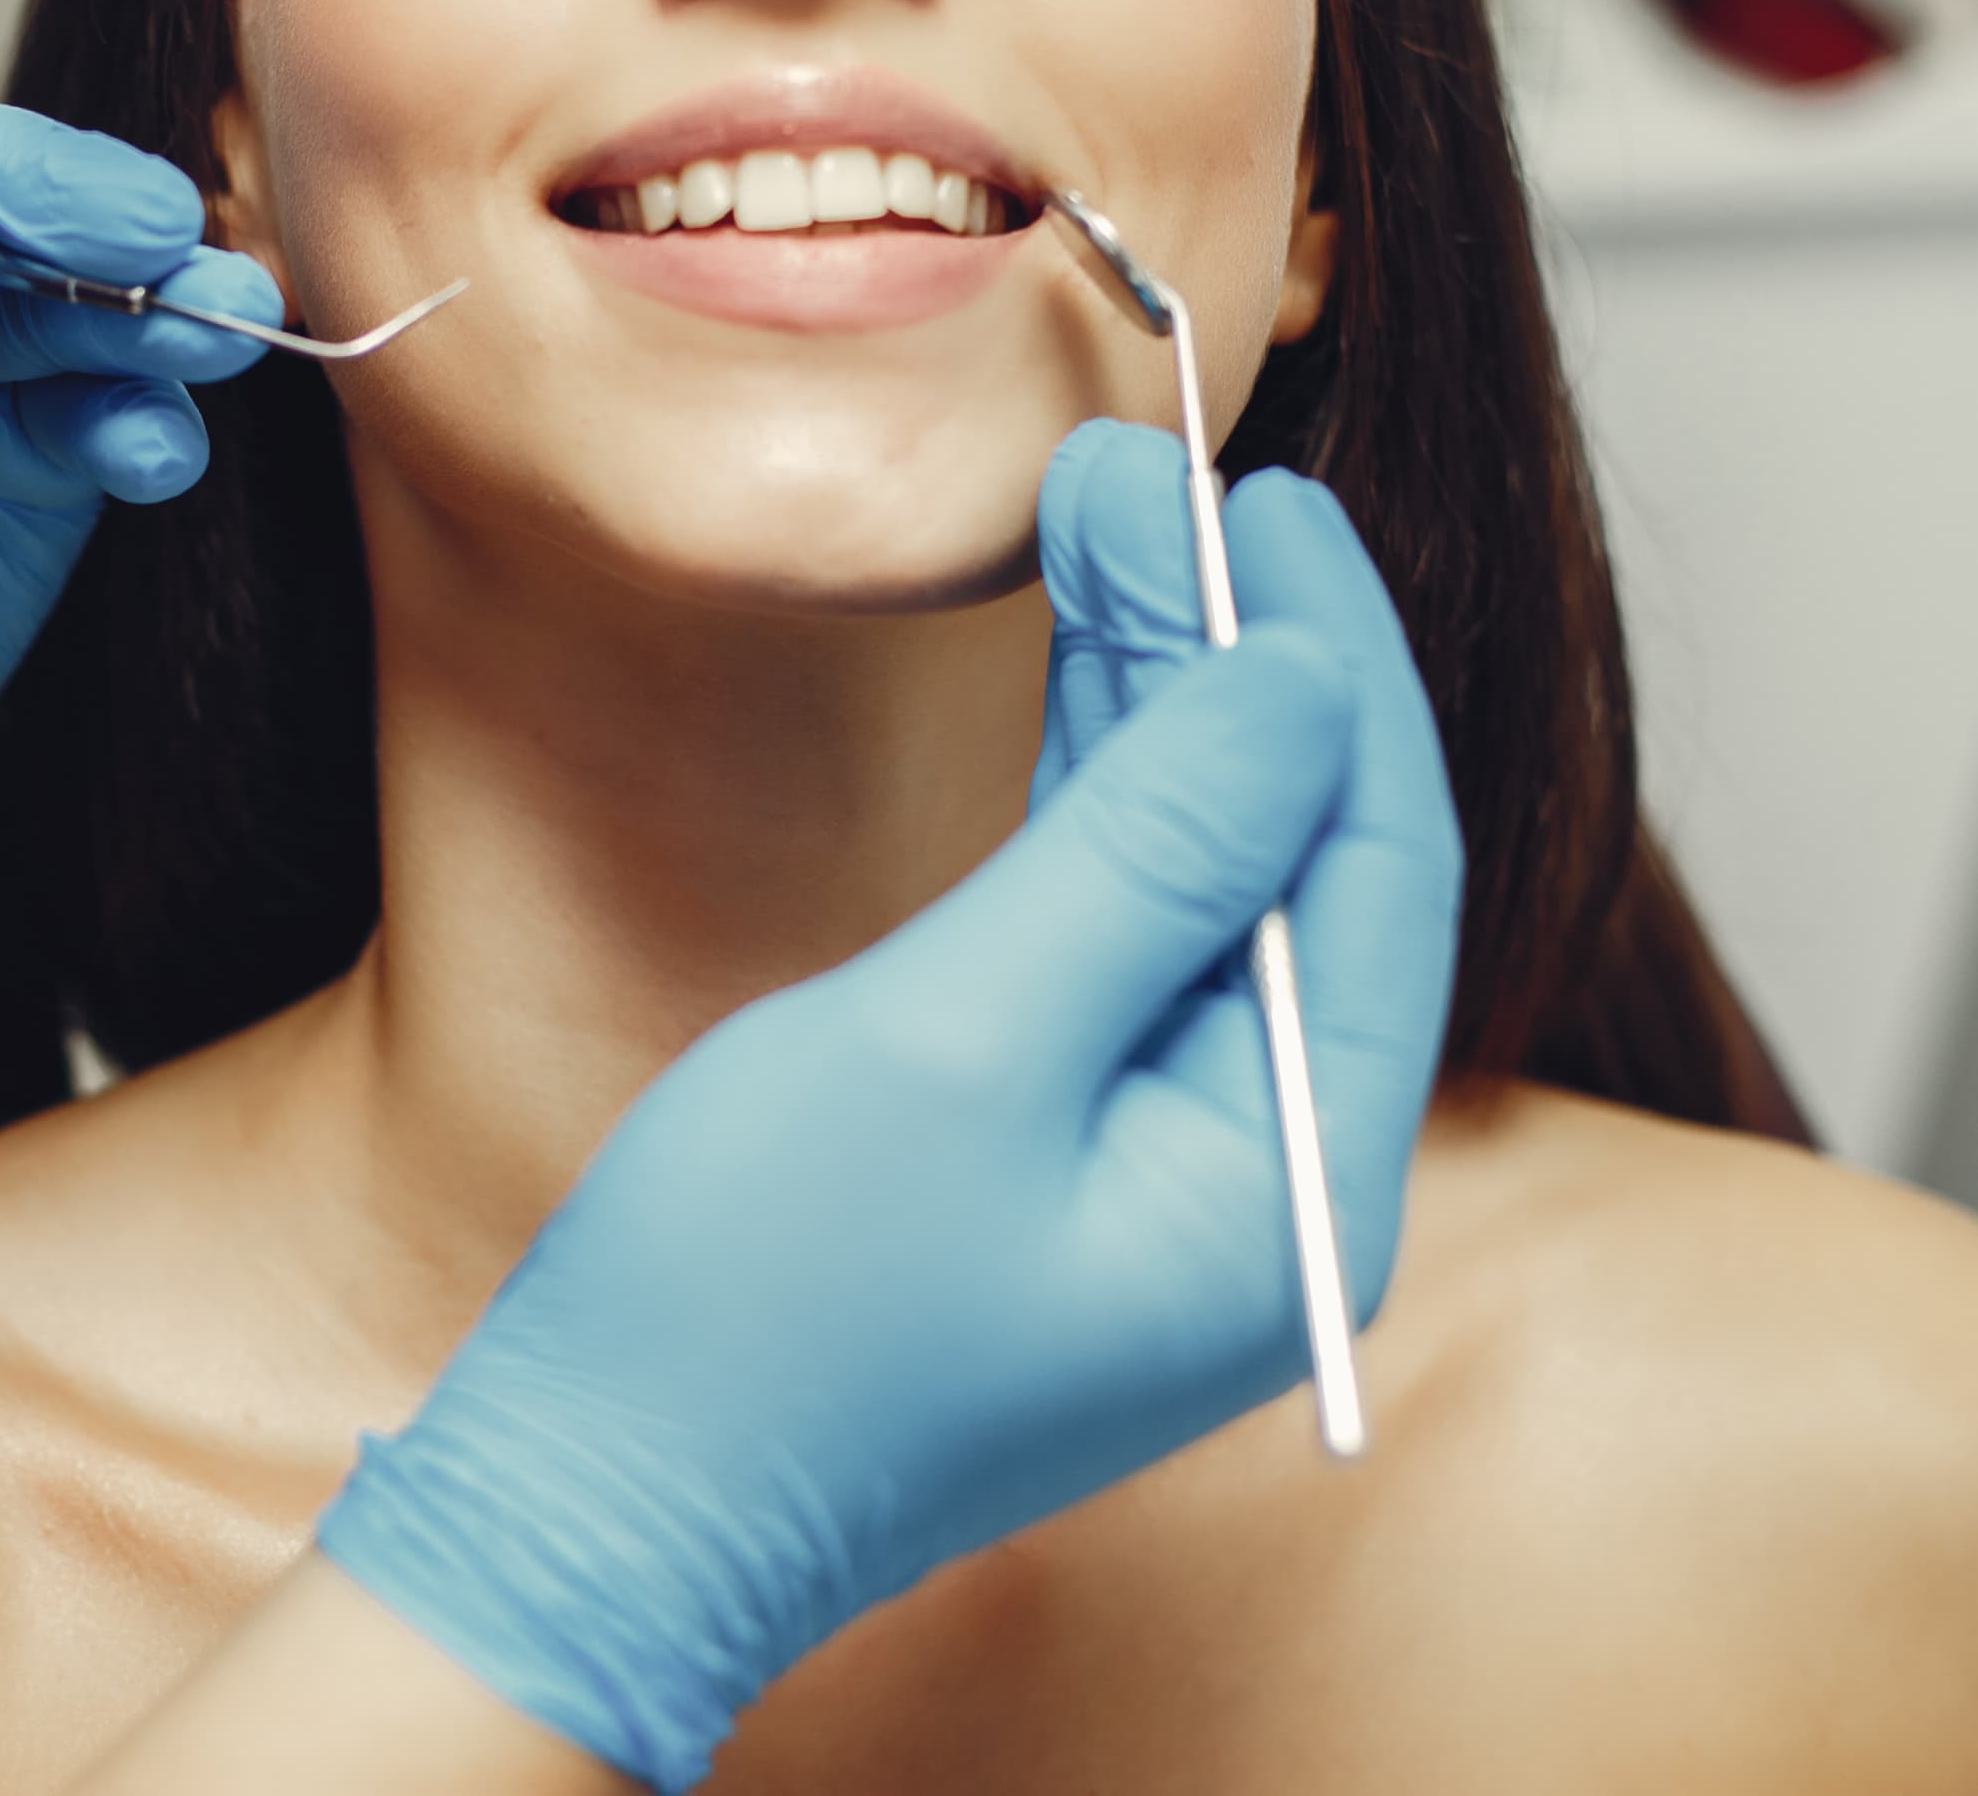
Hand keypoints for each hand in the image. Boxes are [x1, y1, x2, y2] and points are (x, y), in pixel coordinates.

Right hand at [315, 421, 1464, 1790]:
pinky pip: (1121, 937)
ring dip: (1157, 703)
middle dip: (1229, 660)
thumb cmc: (756, 1308)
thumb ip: (1147, 853)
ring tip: (1104, 518)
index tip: (1275, 505)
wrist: (601, 1498)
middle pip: (1293, 863)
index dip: (1331, 668)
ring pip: (1202, 881)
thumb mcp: (963, 1045)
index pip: (1376, 873)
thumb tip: (1297, 684)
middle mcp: (1262, 1183)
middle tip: (1149, 478)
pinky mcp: (1062, 1150)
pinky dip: (1097, 795)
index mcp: (1294, 1190)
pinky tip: (1079, 668)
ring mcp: (1161, 1171)